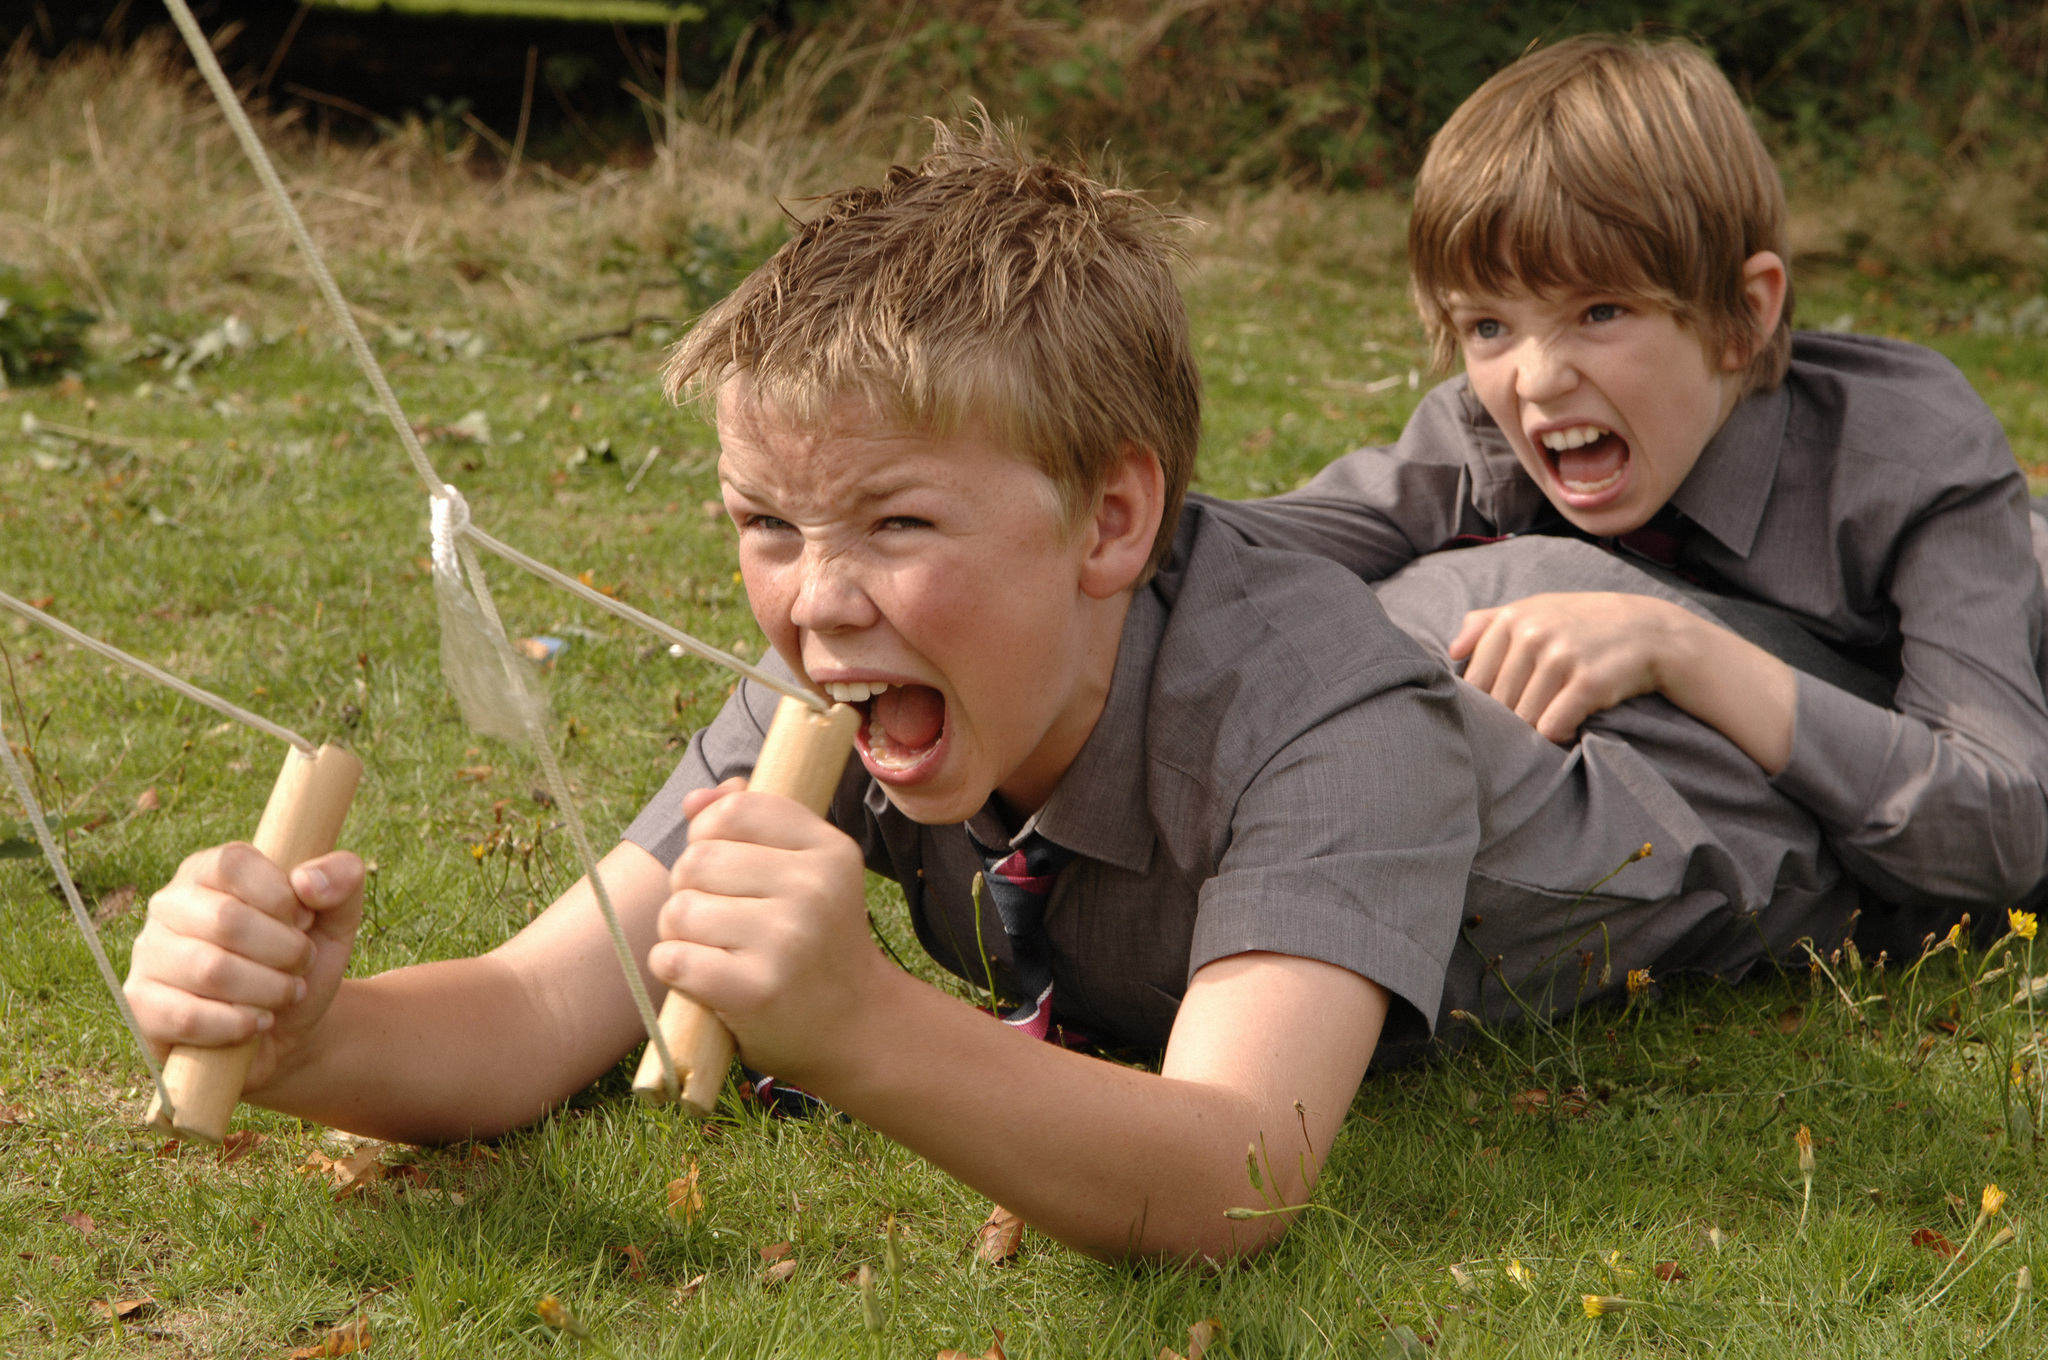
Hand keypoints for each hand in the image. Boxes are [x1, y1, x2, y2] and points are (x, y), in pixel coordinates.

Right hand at [124, 845, 363, 1093]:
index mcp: (209, 869)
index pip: (233, 863)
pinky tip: (258, 1022)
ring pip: (211, 970)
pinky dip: (237, 1024)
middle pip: (226, 920)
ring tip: (287, 994)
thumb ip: (343, 876)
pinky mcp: (141, 1004)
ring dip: (268, 989)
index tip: (306, 920)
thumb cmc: (303, 958)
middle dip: (284, 950)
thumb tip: (307, 882)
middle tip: (301, 964)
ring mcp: (149, 954)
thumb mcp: (338, 915)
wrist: (285, 1028)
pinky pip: (187, 1016)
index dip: (280, 896)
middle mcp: (169, 905)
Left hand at [650, 780, 880, 1082]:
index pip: (734, 810)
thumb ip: (755, 822)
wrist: (855, 1026)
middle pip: (697, 860)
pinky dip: (673, 969)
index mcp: (830, 850)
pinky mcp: (757, 990)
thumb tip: (695, 800)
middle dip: (690, 889)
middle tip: (721, 920)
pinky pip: (673, 959)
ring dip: (679, 932)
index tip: (725, 868)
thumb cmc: (817, 943)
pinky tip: (704, 978)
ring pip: (679, 910)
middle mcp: (815, 889)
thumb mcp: (808, 872)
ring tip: (714, 950)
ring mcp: (788, 940)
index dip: (709, 834)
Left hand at [1449, 591, 1697, 742]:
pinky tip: (1567, 729)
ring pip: (1522, 718)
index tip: (1498, 712)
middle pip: (1497, 702)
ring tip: (1547, 724)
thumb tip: (1452, 650)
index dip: (1483, 704)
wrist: (1651, 631)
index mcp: (1512, 618)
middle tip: (1522, 727)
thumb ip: (1487, 623)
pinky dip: (1556, 735)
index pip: (1474, 679)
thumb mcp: (1535, 609)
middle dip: (1507, 720)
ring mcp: (1561, 657)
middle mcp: (1533, 634)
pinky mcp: (1588, 683)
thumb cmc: (1583, 624)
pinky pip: (1552, 726)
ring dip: (1532, 731)